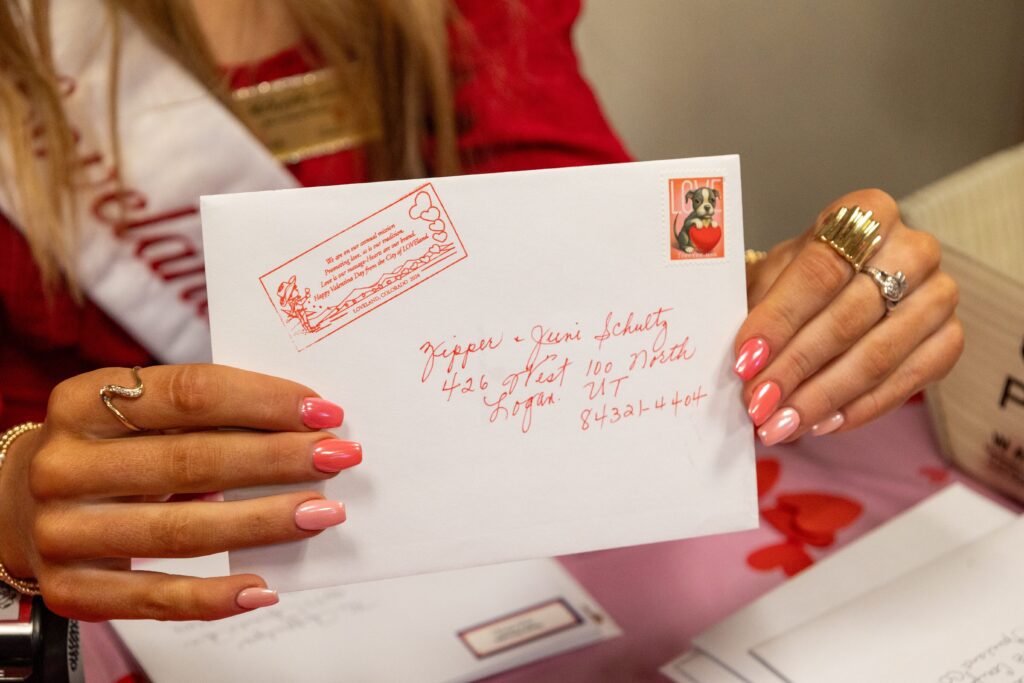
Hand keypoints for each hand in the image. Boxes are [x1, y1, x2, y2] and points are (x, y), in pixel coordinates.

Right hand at [0, 364, 360, 620]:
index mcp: (82, 401)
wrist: (20, 504)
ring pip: (181, 531)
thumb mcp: (136, 414)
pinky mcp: (72, 589)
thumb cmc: (108, 448)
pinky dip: (214, 596)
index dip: (263, 401)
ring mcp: (62, 532)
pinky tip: (263, 587)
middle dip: (277, 460)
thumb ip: (203, 413)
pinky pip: (154, 599)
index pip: (188, 393)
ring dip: (263, 523)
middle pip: (191, 462)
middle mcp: (63, 465)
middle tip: (338, 458)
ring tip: (322, 513)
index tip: (323, 411)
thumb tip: (304, 423)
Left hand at [735, 189, 962, 444]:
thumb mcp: (773, 274)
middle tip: (758, 403)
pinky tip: (820, 424)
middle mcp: (913, 248)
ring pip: (877, 355)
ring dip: (822, 397)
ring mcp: (938, 295)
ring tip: (780, 424)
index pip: (819, 271)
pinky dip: (857, 409)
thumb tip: (744, 362)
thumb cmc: (800, 277)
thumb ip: (759, 306)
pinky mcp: (949, 339)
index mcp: (866, 212)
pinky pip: (906, 383)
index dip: (779, 320)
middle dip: (795, 368)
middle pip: (848, 317)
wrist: (840, 286)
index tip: (745, 360)